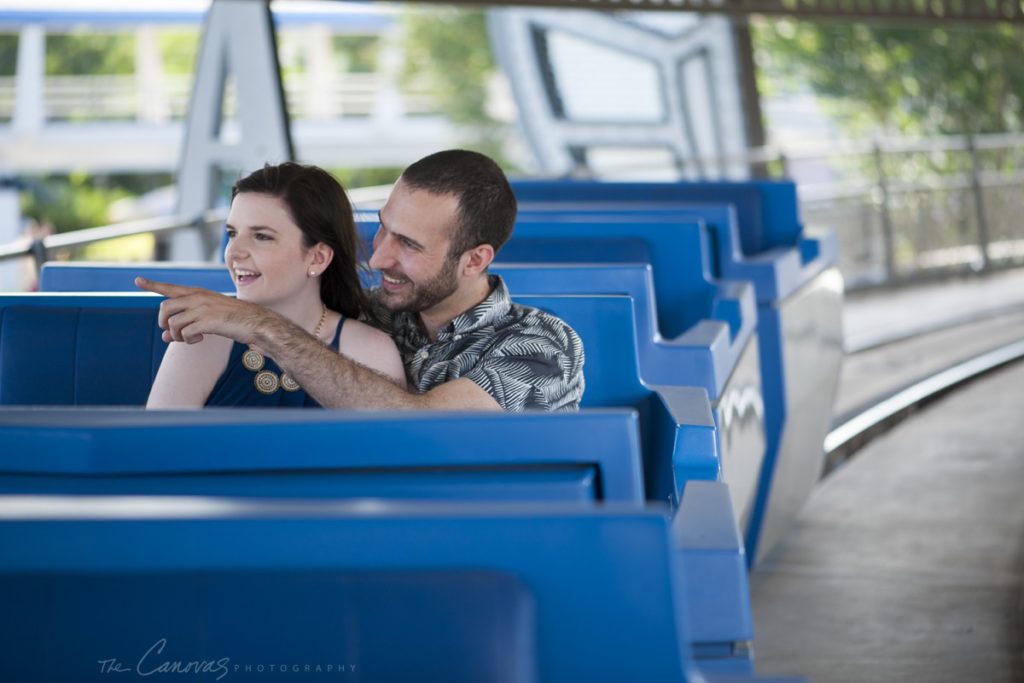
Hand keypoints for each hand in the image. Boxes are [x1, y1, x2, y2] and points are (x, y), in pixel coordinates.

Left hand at [135, 277, 265, 344]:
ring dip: (176, 335)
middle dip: (163, 323)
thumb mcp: (209, 317)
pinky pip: (185, 333)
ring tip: (189, 338)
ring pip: (172, 323)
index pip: (170, 288)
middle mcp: (198, 298)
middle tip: (172, 333)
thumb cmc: (234, 320)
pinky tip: (199, 340)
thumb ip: (186, 324)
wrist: (256, 322)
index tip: (138, 281)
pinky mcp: (207, 321)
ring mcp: (202, 309)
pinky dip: (188, 340)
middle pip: (164, 307)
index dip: (153, 285)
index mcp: (199, 293)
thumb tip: (165, 338)